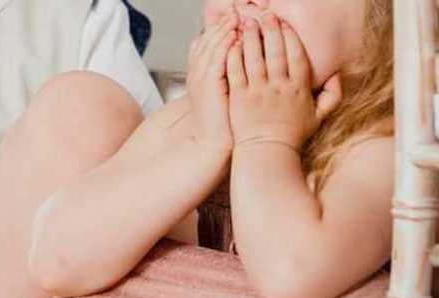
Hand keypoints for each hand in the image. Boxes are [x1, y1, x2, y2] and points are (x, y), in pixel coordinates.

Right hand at [187, 11, 239, 154]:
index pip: (205, 44)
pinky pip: (216, 57)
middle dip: (221, 24)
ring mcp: (201, 78)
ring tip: (236, 16)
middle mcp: (198, 74)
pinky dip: (224, 44)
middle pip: (206, 40)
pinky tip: (235, 34)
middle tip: (235, 11)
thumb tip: (241, 65)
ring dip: (224, 29)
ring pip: (211, 45)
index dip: (217, 30)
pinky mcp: (209, 84)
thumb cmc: (222, 126)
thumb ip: (228, 79)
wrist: (213, 144)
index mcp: (200, 76)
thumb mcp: (222, 97)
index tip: (232, 19)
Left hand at [227, 14, 341, 149]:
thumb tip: (338, 75)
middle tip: (265, 16)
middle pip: (276, 51)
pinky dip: (234, 55)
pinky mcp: (239, 97)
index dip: (291, 37)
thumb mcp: (319, 117)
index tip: (285, 25)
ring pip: (255, 57)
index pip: (296, 55)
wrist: (267, 154)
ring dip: (252, 37)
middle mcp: (279, 87)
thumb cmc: (291, 137)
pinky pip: (236, 71)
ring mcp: (258, 91)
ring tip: (248, 23)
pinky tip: (232, 44)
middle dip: (271, 30)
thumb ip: (332, 96)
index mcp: (299, 89)